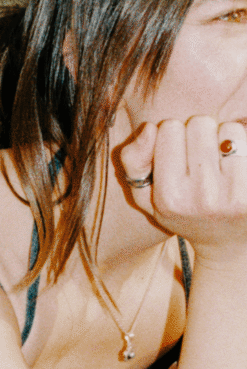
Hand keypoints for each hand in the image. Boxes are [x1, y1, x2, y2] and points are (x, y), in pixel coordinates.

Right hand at [120, 116, 246, 265]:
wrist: (226, 245)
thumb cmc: (182, 212)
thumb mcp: (145, 195)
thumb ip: (133, 160)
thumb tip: (149, 128)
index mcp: (169, 197)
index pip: (168, 128)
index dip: (171, 136)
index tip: (175, 155)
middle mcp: (202, 197)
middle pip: (199, 123)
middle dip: (198, 134)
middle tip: (200, 158)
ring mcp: (235, 195)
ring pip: (228, 129)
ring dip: (224, 138)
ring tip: (220, 162)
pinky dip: (243, 146)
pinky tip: (238, 167)